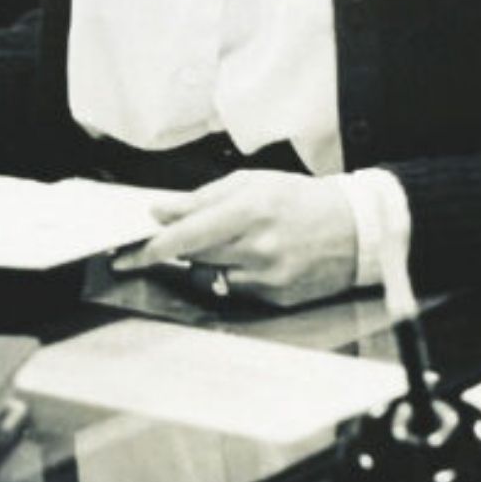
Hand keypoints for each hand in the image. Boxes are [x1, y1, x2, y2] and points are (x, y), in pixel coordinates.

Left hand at [112, 169, 358, 308]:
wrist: (354, 230)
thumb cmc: (298, 198)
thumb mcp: (251, 182)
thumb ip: (203, 197)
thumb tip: (161, 211)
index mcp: (250, 210)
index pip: (188, 234)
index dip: (154, 246)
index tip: (126, 252)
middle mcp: (258, 248)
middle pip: (194, 257)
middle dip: (168, 252)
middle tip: (150, 246)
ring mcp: (269, 278)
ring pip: (210, 277)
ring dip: (199, 263)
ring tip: (215, 244)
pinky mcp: (277, 299)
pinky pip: (234, 290)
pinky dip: (227, 275)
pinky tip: (241, 259)